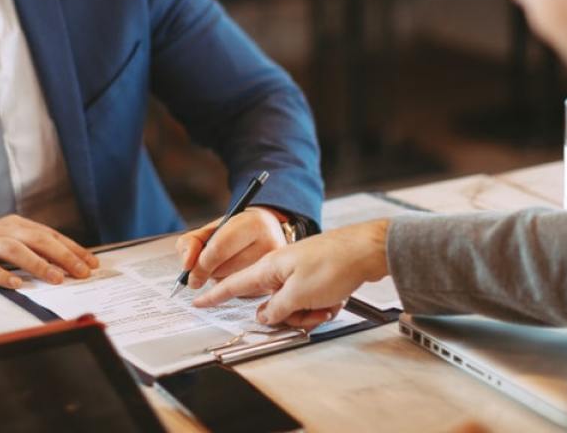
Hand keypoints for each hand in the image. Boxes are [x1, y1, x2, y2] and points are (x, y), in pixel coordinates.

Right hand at [0, 214, 99, 288]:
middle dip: (62, 255)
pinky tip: (15, 284)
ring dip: (37, 264)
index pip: (50, 235)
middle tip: (81, 272)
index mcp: (17, 225)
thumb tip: (69, 270)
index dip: (73, 249)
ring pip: (13, 248)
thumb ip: (36, 256)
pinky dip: (0, 274)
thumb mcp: (12, 252)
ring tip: (55, 278)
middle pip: (37, 239)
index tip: (92, 264)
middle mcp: (2, 228)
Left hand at [175, 207, 287, 290]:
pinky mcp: (274, 286)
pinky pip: (241, 295)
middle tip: (207, 267)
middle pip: (224, 271)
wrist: (267, 234)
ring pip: (232, 286)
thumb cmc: (235, 232)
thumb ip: (191, 242)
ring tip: (226, 267)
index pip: (219, 249)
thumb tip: (186, 265)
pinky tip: (236, 275)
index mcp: (254, 224)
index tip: (190, 275)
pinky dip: (232, 289)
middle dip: (209, 273)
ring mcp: (276, 268)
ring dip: (219, 281)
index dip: (200, 265)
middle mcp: (270, 244)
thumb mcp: (211, 229)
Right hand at [193, 220, 390, 328]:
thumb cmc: (333, 265)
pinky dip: (323, 305)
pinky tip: (336, 300)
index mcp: (270, 268)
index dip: (217, 295)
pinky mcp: (317, 276)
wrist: (367, 250)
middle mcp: (282, 269)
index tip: (199, 301)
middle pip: (273, 304)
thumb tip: (263, 316)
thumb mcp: (298, 294)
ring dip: (311, 312)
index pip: (235, 284)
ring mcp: (300, 272)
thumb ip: (276, 308)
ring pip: (294, 305)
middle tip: (309, 313)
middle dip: (291, 316)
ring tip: (328, 305)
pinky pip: (311, 300)